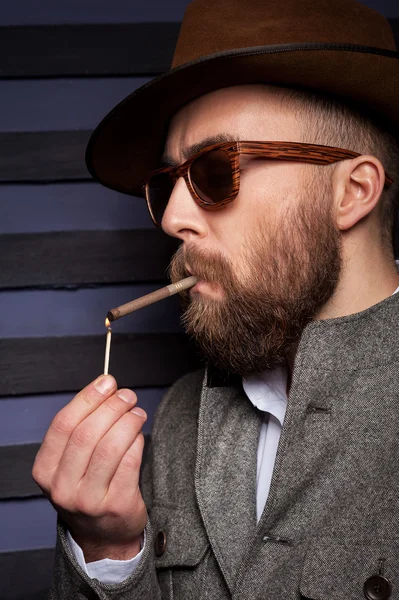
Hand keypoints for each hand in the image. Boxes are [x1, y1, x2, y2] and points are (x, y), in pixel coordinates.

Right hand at [32, 375, 147, 560]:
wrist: (103, 535)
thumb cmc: (88, 487)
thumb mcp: (70, 463)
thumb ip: (82, 428)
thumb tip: (105, 388)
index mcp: (45, 470)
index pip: (63, 425)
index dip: (87, 398)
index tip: (106, 382)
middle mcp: (62, 487)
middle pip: (87, 433)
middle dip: (111, 407)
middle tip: (128, 395)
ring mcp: (88, 500)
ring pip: (110, 446)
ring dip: (128, 421)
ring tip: (137, 413)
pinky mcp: (116, 505)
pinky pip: (130, 462)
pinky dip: (137, 441)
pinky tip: (139, 434)